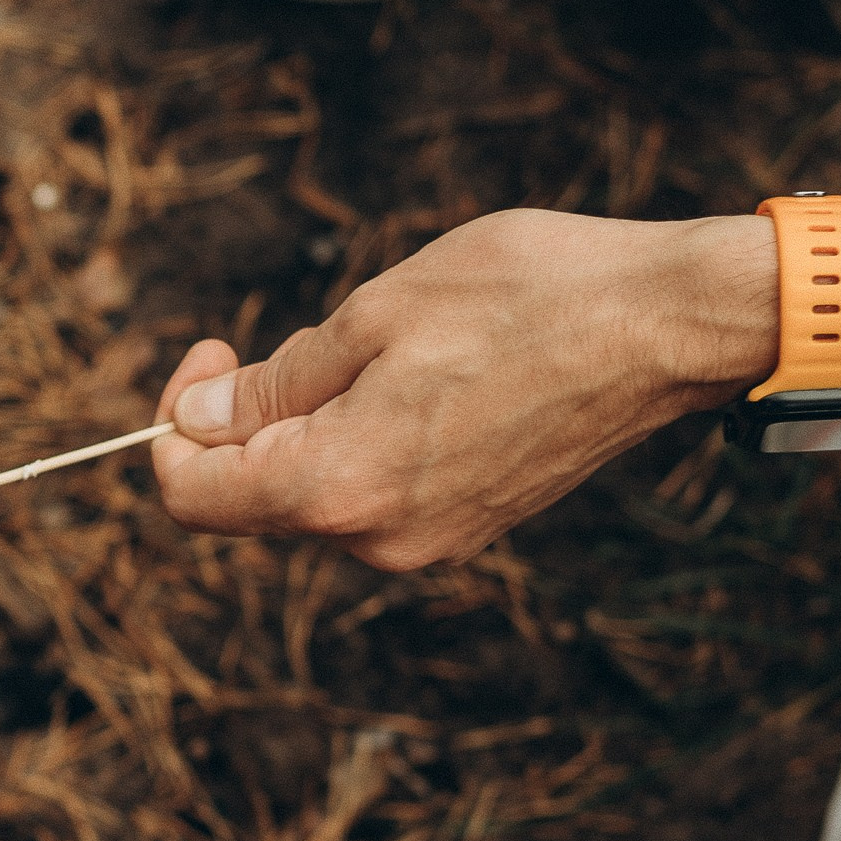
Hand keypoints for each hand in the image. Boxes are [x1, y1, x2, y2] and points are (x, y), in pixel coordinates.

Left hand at [151, 206, 840, 568]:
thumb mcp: (375, 312)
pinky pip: (375, 494)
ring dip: (312, 426)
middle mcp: (377, 540)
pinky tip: (425, 376)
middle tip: (292, 333)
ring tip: (386, 345)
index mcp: (338, 489)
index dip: (174, 426)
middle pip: (254, 499)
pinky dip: (364, 441)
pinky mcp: (466, 528)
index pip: (195, 496)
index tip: (211, 351)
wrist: (666, 327)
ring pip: (316, 494)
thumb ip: (274, 383)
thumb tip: (200, 423)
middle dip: (246, 420)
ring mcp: (427, 544)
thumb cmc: (528, 297)